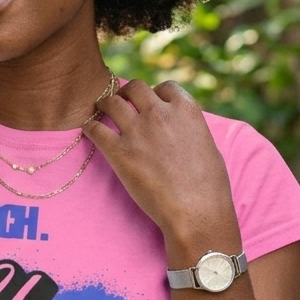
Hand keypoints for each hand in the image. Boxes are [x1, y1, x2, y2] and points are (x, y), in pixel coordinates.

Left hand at [82, 79, 241, 259]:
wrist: (197, 212)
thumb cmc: (209, 186)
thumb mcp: (207, 145)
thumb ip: (189, 129)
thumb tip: (182, 128)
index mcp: (185, 110)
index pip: (165, 87)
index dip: (155, 93)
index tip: (149, 102)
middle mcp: (159, 114)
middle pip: (135, 87)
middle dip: (127, 92)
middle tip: (121, 100)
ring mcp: (137, 131)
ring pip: (112, 102)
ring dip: (105, 103)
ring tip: (100, 108)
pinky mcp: (119, 152)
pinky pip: (96, 129)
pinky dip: (90, 127)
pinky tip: (89, 129)